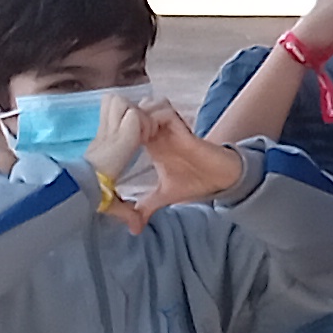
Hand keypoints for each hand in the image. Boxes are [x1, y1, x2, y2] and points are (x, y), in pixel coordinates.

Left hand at [112, 100, 247, 230]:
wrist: (219, 179)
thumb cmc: (194, 182)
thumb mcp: (164, 196)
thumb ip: (147, 206)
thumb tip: (134, 228)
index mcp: (151, 143)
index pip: (127, 123)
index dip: (118, 129)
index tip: (113, 148)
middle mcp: (158, 131)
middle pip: (134, 108)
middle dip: (125, 119)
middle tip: (122, 140)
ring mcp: (170, 127)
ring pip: (148, 104)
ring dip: (140, 117)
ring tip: (137, 138)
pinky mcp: (182, 128)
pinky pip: (164, 112)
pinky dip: (155, 119)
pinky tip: (151, 137)